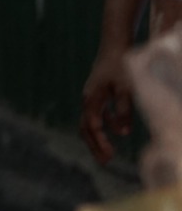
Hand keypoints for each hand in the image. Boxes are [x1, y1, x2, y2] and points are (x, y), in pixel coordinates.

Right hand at [80, 45, 133, 162]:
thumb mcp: (125, 88)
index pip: (92, 125)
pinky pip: (95, 116)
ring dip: (96, 139)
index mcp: (91, 98)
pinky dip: (102, 128)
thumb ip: (123, 110)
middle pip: (84, 128)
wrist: (114, 47)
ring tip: (107, 154)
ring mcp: (90, 98)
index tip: (111, 155)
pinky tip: (114, 131)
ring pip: (87, 123)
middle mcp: (87, 100)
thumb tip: (124, 133)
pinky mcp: (96, 96)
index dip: (100, 141)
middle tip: (106, 162)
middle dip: (94, 145)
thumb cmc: (120, 67)